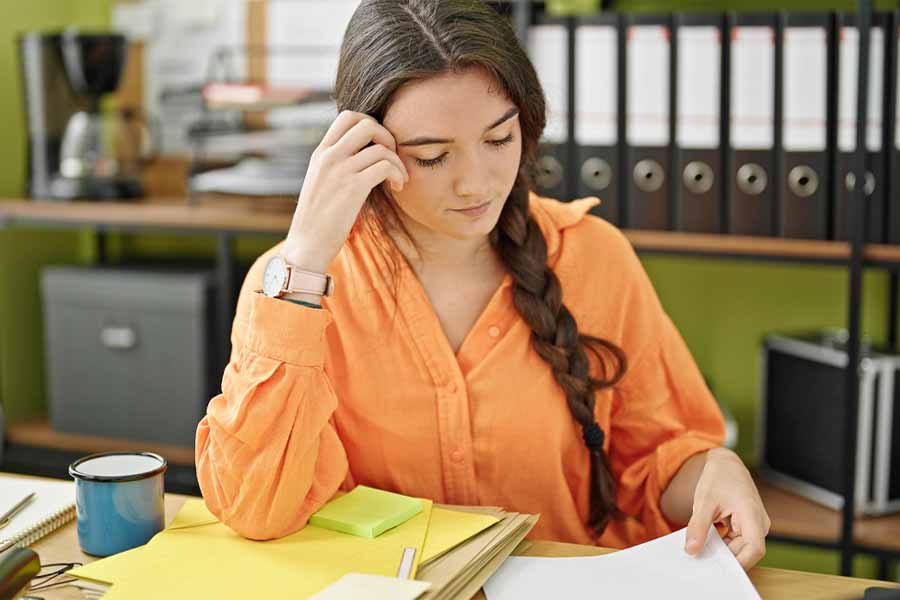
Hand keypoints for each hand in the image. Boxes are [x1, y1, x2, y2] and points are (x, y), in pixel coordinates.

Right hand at [282, 110, 409, 272]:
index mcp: (321, 153)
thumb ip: (337, 165)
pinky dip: (397, 174)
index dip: (371, 123)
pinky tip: (397, 187)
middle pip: (366, 123)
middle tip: (392, 157)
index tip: (379, 145)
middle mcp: (329, 157)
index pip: (347, 117)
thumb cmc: (318, 219)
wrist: (306, 244)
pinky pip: (385, 166)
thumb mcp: (321, 182)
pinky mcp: (353, 188)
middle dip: (388, 136)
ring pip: (380, 147)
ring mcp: (340, 171)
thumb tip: (362, 155)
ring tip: (399, 179)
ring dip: (398, 162)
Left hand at [684, 448, 770, 569]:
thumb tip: (691, 551)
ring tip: (702, 545)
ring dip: (722, 550)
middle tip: (701, 558)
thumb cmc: (718, 478)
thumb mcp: (704, 502)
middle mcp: (758, 523)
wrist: (725, 465)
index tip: (719, 568)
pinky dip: (722, 543)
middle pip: (746, 551)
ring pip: (740, 548)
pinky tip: (707, 540)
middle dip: (725, 557)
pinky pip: (736, 542)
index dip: (740, 563)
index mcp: (752, 514)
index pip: (755, 549)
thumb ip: (698, 527)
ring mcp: (754, 525)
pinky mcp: (747, 526)